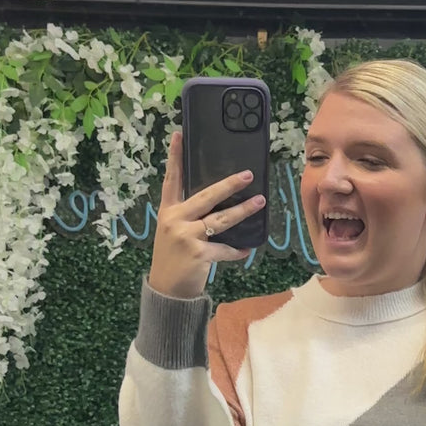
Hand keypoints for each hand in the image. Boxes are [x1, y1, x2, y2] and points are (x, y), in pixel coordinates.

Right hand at [147, 129, 265, 299]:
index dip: (175, 158)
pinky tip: (247, 249)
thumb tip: (218, 204)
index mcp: (168, 212)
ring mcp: (186, 236)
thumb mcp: (172, 232)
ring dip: (243, 211)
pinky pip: (225, 249)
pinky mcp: (198, 254)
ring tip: (259, 203)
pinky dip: (237, 250)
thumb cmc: (173, 259)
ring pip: (221, 219)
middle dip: (229, 185)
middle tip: (247, 175)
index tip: (179, 135)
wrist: (166, 291)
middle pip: (206, 196)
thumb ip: (188, 217)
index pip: (171, 180)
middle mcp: (175, 220)